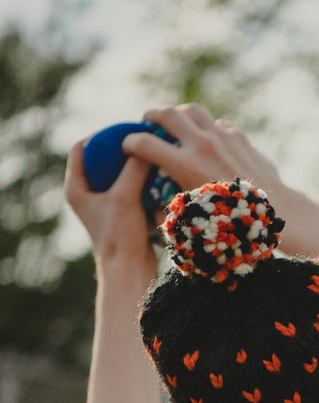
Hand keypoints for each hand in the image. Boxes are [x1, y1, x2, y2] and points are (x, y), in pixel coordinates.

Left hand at [64, 141, 156, 275]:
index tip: (122, 131)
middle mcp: (87, 196)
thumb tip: (147, 143)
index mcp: (76, 189)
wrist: (130, 271)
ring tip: (151, 155)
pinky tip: (157, 176)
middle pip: (100, 160)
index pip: (81, 148)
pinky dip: (142, 181)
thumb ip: (134, 168)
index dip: (99, 135)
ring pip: (117, 175)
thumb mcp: (125, 196)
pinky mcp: (121, 216)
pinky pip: (130, 189)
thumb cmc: (120, 237)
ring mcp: (104, 206)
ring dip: (133, 165)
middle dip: (120, 149)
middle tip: (141, 140)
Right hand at [121, 103, 283, 200]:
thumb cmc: (231, 220)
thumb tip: (156, 199)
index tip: (128, 146)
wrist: (272, 208)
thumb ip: (173, 199)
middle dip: (151, 115)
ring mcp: (221, 136)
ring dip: (179, 113)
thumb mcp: (195, 212)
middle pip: (167, 114)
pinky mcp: (237, 136)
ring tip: (173, 120)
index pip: (145, 144)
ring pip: (192, 110)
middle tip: (146, 121)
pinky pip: (216, 123)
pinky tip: (204, 136)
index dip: (131, 144)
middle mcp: (202, 144)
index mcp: (185, 165)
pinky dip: (206, 126)